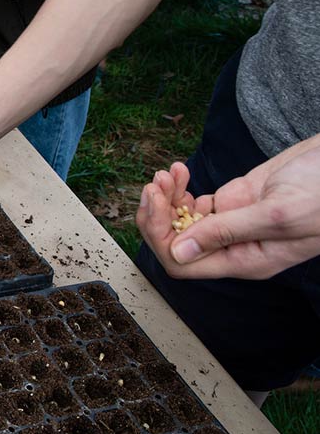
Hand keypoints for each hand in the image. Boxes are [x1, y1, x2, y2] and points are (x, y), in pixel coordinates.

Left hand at [136, 150, 319, 279]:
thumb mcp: (277, 214)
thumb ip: (226, 232)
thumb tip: (180, 252)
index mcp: (243, 261)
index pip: (182, 263)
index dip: (162, 237)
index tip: (158, 206)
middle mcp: (232, 246)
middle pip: (174, 242)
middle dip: (158, 214)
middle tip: (156, 184)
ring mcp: (230, 222)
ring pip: (180, 219)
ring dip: (166, 196)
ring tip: (168, 172)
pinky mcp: (233, 200)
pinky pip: (193, 201)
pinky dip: (180, 186)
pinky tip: (180, 170)